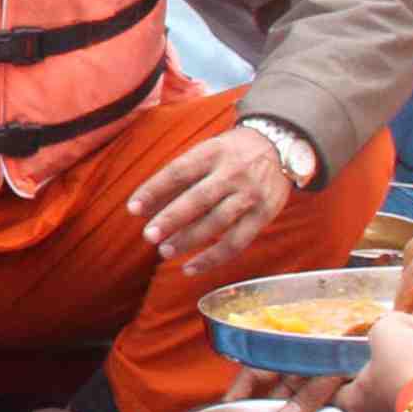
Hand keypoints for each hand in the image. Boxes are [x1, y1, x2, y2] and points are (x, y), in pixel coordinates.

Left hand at [130, 121, 298, 278]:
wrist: (280, 144)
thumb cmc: (231, 153)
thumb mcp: (206, 151)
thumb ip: (178, 178)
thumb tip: (142, 207)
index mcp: (212, 152)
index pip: (178, 171)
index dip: (154, 189)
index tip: (132, 208)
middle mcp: (232, 173)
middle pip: (198, 198)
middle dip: (172, 218)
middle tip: (149, 236)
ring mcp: (250, 195)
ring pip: (218, 222)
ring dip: (189, 240)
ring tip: (165, 252)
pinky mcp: (264, 214)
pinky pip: (237, 242)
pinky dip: (213, 258)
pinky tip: (191, 268)